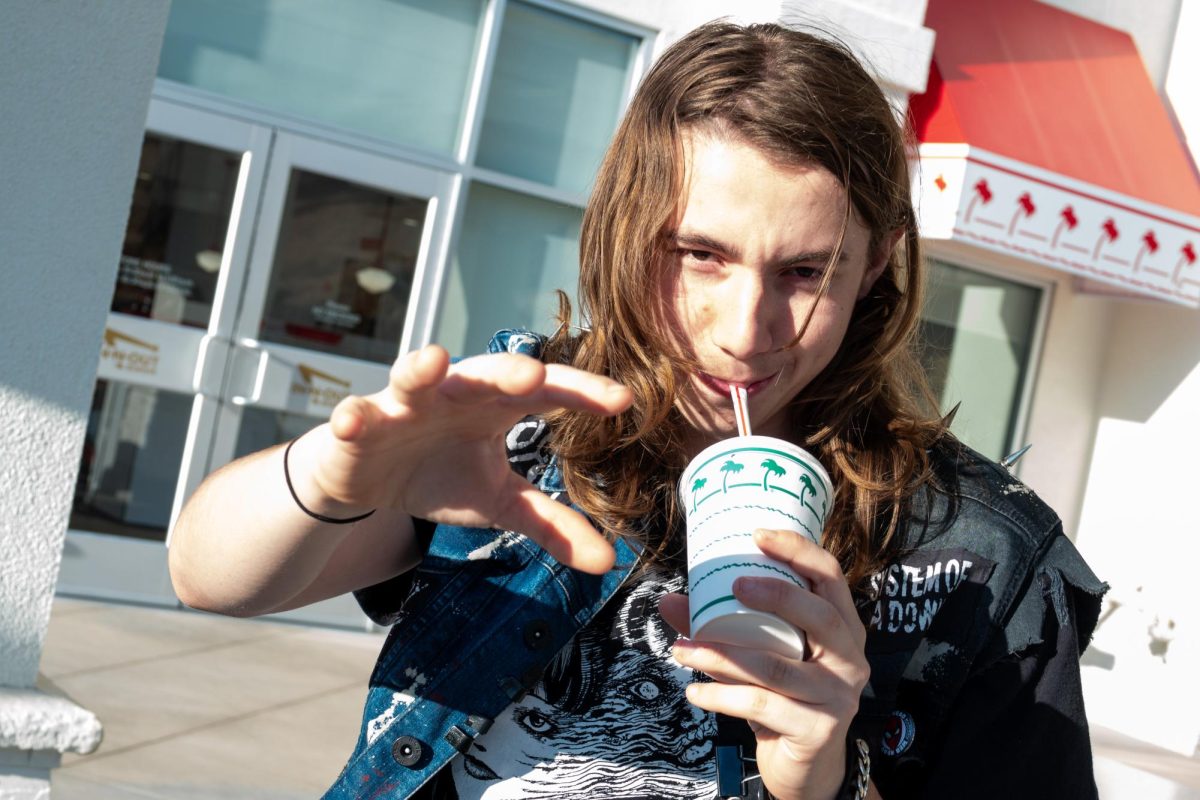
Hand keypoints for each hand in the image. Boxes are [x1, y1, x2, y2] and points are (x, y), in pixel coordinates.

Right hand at [304, 344, 632, 573]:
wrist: (368, 477)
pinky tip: (352, 421)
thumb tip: (609, 562)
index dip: (581, 393)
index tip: (622, 400)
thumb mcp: (499, 502)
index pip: (546, 393)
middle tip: (533, 375)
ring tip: (433, 361)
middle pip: (485, 374)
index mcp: (497, 406)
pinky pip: (354, 414)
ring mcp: (405, 404)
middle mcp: (455, 393)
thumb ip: (551, 524)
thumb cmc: (441, 474)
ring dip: (421, 369)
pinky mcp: (360, 423)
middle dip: (507, 371)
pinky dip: (352, 416)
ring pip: (413, 377)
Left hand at [660, 528, 868, 799]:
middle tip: (731, 586)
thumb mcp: (759, 654)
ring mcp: (838, 695)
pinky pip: (761, 706)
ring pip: (776, 666)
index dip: (798, 551)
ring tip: (681, 649)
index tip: (757, 534)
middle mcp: (850, 657)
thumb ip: (722, 627)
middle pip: (819, 615)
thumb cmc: (782, 695)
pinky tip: (693, 691)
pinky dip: (721, 696)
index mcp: (842, 626)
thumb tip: (669, 600)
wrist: (805, 764)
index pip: (830, 576)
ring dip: (722, 654)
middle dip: (775, 595)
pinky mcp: (818, 729)